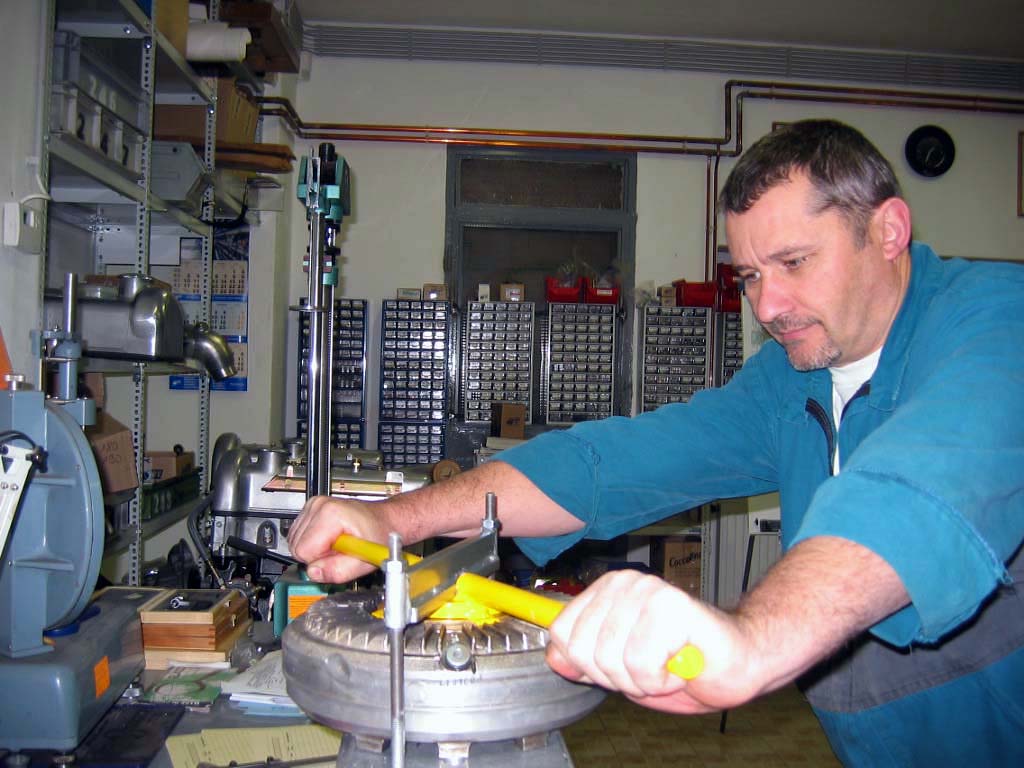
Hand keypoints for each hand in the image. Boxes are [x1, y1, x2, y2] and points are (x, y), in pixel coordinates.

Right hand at [287, 496, 389, 581]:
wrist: (384, 520)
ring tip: (337, 544)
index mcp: (331, 514)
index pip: (303, 551)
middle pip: (296, 546)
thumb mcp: (365, 559)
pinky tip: (331, 539)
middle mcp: (318, 505)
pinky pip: (299, 535)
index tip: (339, 556)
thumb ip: (339, 571)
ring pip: (295, 541)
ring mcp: (313, 505)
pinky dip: (313, 542)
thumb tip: (314, 573)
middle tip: (340, 551)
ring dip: (315, 549)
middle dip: (317, 556)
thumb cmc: (378, 534)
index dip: (320, 561)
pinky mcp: (311, 509)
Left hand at [545, 570, 756, 713]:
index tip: (624, 663)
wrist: (738, 661)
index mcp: (606, 590)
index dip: (590, 666)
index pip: (562, 634)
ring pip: (610, 659)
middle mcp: (624, 583)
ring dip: (642, 680)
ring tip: (668, 663)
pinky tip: (681, 663)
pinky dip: (662, 679)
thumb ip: (586, 660)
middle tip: (651, 666)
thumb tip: (555, 657)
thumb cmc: (682, 662)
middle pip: (583, 650)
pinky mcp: (671, 606)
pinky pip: (640, 664)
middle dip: (617, 676)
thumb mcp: (621, 667)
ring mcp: (648, 590)